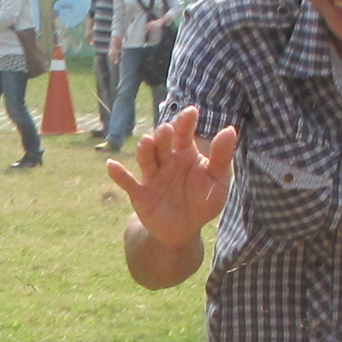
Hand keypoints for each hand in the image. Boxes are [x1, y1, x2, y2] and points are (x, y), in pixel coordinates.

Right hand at [107, 106, 237, 242]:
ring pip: (146, 157)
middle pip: (162, 142)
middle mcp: (166, 160)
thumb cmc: (203, 201)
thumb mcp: (218, 181)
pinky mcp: (140, 193)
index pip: (183, 132)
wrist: (184, 230)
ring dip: (145, 149)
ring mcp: (152, 175)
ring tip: (147, 142)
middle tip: (167, 130)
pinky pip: (127, 182)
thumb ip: (222, 157)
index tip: (191, 111)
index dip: (186, 121)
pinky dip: (118, 174)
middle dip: (163, 135)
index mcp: (185, 153)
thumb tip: (230, 130)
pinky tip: (111, 165)